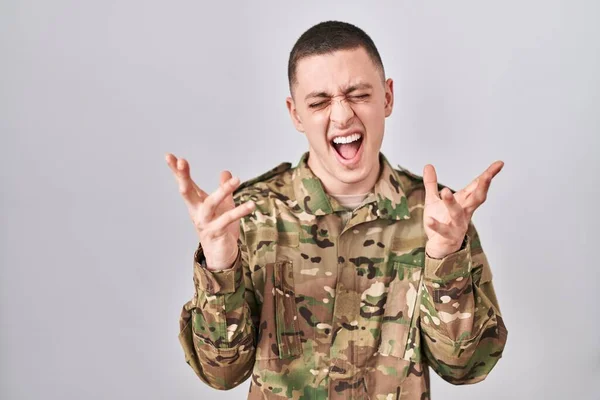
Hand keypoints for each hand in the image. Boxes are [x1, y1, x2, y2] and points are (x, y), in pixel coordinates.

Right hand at [165, 153, 254, 269]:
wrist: (220, 255)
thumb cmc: (220, 227)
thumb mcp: (223, 205)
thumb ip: (223, 188)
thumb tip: (226, 172)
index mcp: (196, 203)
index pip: (185, 183)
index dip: (177, 171)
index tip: (169, 155)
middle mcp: (196, 212)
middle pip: (187, 192)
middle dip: (183, 177)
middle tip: (181, 161)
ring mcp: (204, 223)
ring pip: (210, 204)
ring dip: (223, 191)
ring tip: (238, 180)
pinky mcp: (216, 232)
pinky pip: (227, 220)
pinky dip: (239, 212)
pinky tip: (251, 205)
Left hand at [422, 161, 503, 258]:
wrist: (439, 247)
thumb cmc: (441, 222)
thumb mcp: (433, 200)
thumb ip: (431, 184)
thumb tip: (428, 166)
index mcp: (463, 202)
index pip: (476, 186)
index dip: (488, 174)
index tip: (499, 163)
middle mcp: (464, 212)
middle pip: (476, 199)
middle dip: (482, 187)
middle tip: (487, 176)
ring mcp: (457, 225)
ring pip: (457, 213)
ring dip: (452, 202)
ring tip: (445, 191)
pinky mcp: (448, 236)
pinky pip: (442, 230)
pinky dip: (436, 225)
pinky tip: (429, 219)